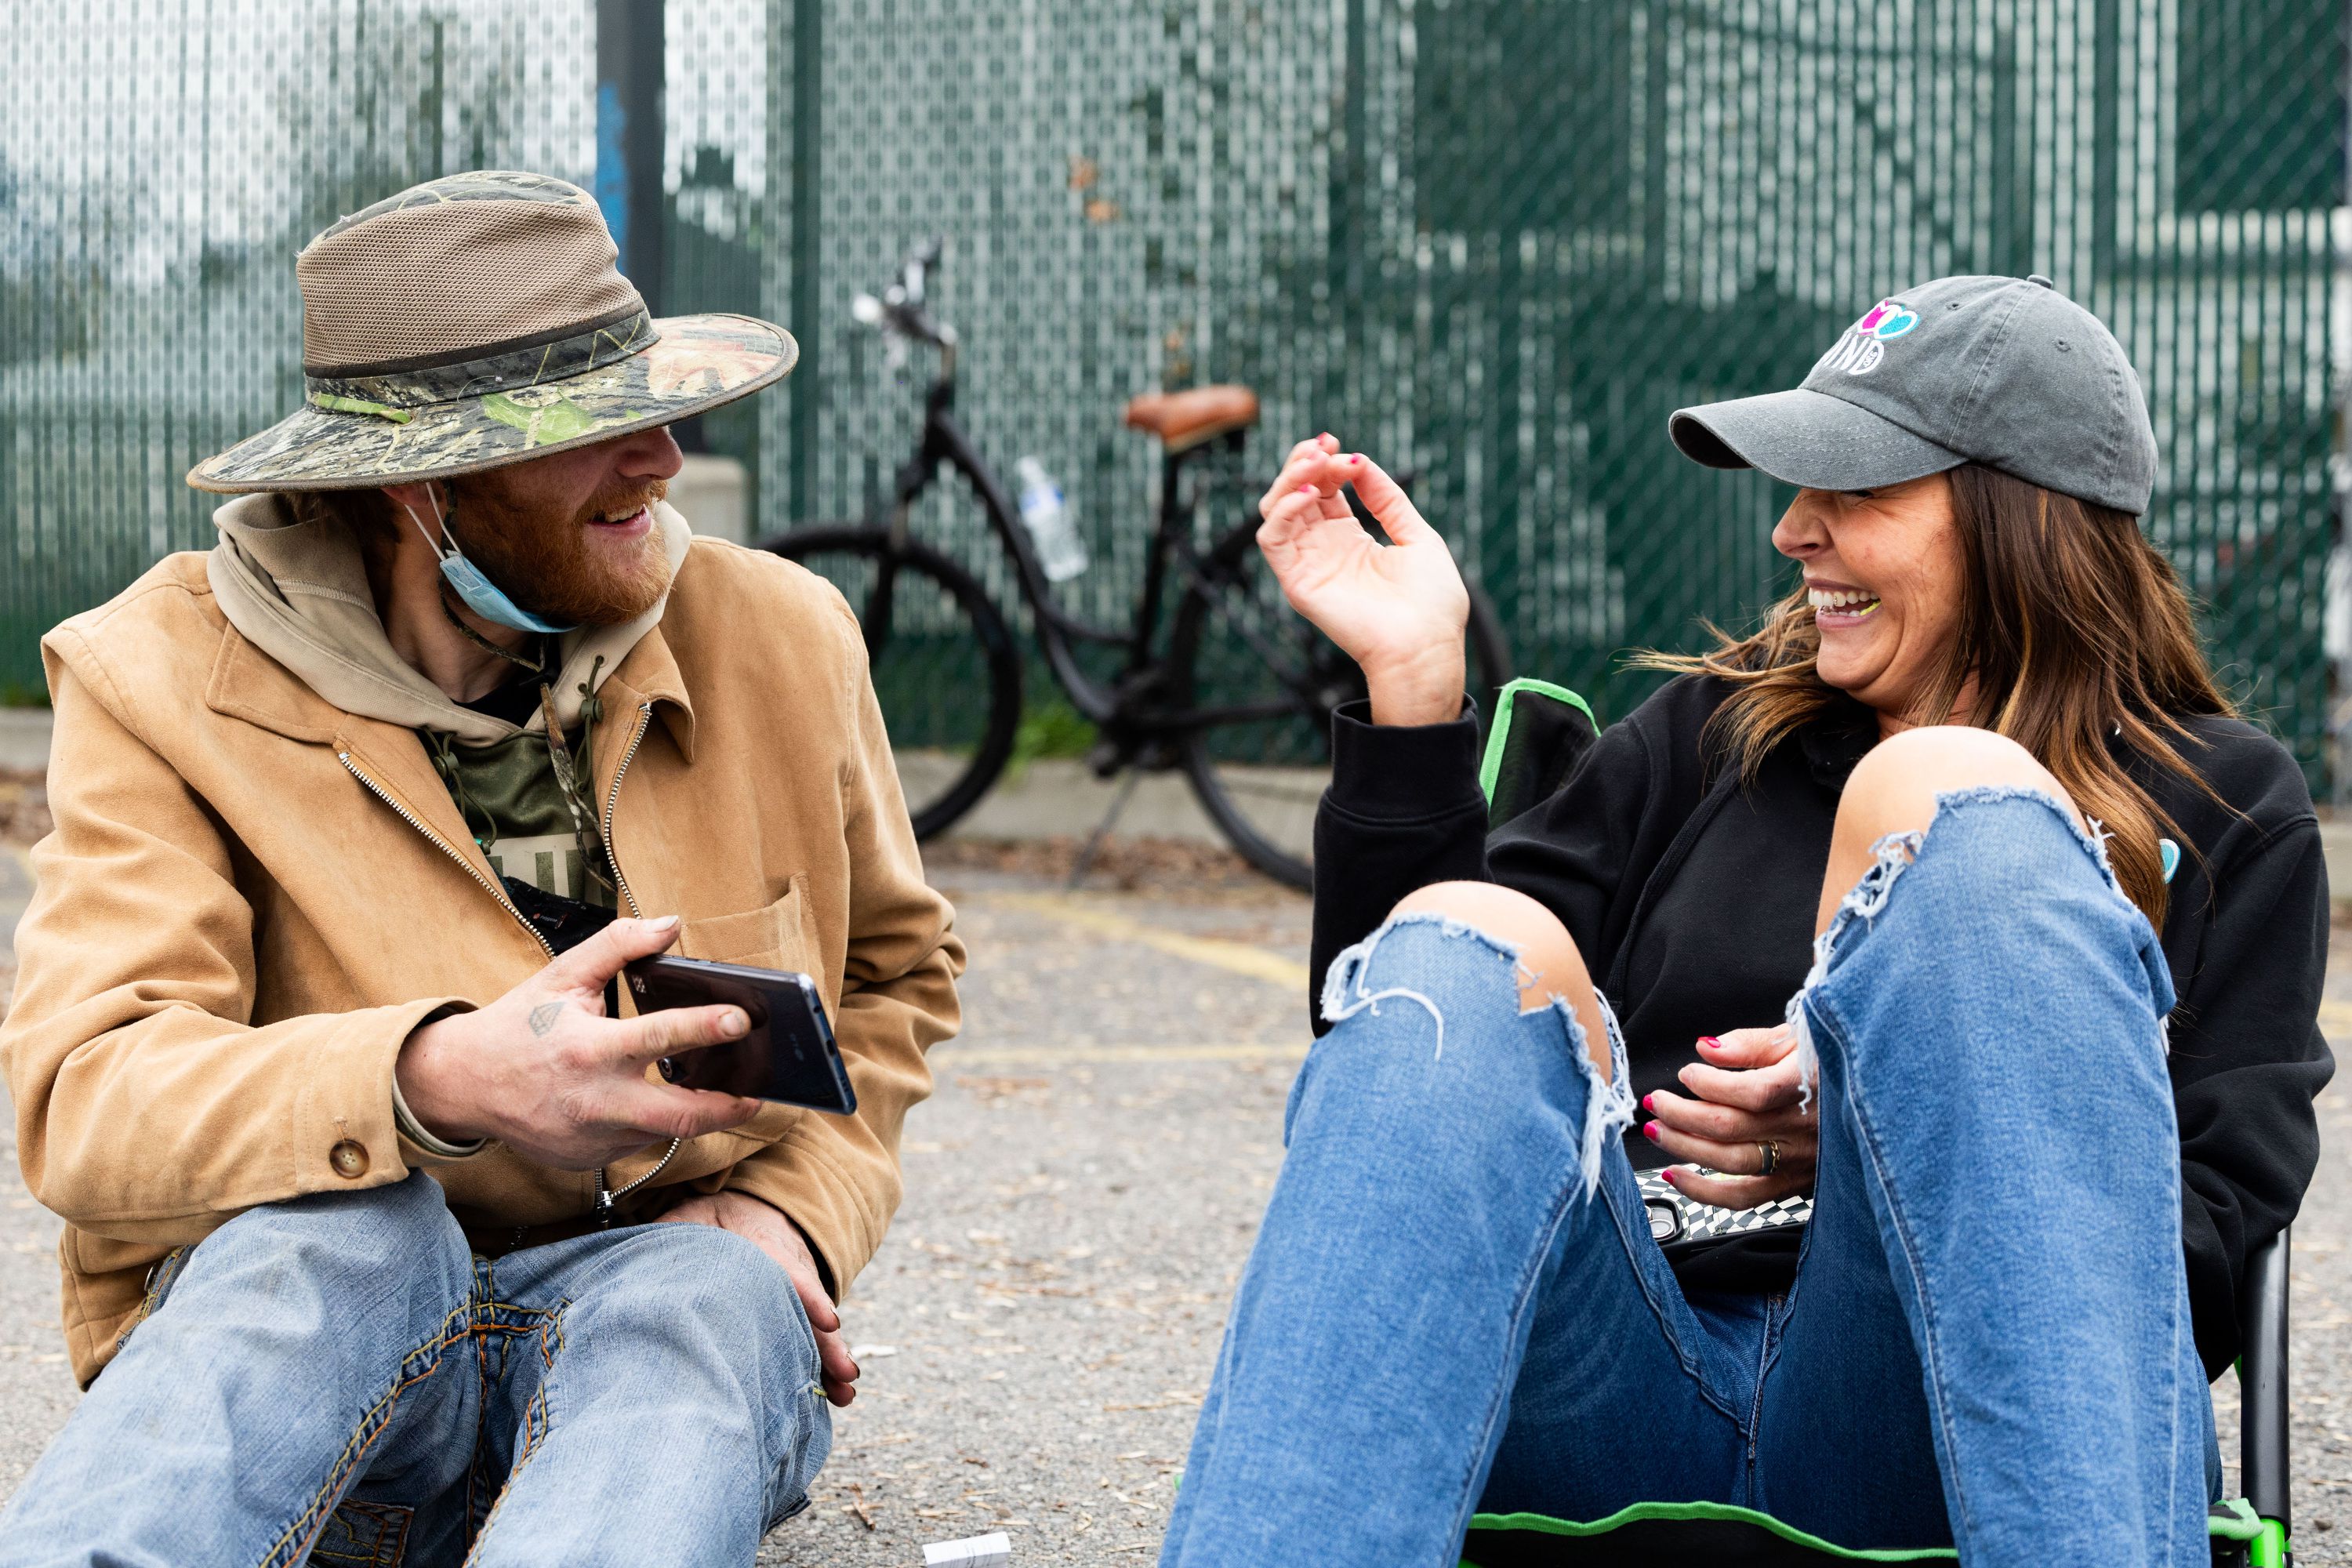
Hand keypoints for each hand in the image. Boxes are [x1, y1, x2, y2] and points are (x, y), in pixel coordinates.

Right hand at [395, 915, 763, 1169]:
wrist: (462, 1084)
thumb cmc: (518, 1025)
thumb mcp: (562, 976)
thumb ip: (618, 946)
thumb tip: (672, 924)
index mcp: (589, 1048)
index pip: (659, 1038)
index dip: (706, 1027)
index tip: (744, 1019)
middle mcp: (594, 1100)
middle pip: (681, 1116)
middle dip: (729, 1107)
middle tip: (760, 1091)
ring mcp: (592, 1137)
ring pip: (664, 1132)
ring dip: (695, 1114)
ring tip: (725, 1092)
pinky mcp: (589, 1160)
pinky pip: (637, 1142)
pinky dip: (655, 1123)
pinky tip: (661, 1102)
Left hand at [663, 1190, 859, 1405]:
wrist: (752, 1212)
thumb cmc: (716, 1221)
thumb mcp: (695, 1215)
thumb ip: (677, 1229)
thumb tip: (652, 1249)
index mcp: (766, 1247)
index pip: (792, 1272)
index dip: (810, 1298)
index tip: (828, 1322)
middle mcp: (789, 1275)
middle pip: (812, 1311)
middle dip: (828, 1343)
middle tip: (846, 1372)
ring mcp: (796, 1299)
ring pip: (817, 1331)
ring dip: (831, 1361)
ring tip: (845, 1393)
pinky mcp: (794, 1318)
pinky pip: (812, 1342)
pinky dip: (823, 1369)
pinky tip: (834, 1397)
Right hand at [1256, 434, 1470, 725]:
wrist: (1426, 645)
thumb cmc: (1431, 602)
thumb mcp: (1416, 535)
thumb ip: (1387, 498)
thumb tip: (1360, 463)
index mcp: (1351, 540)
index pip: (1322, 491)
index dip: (1326, 463)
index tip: (1341, 446)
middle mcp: (1324, 551)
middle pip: (1294, 495)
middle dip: (1303, 462)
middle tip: (1323, 445)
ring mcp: (1309, 566)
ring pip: (1275, 511)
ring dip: (1289, 478)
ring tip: (1314, 462)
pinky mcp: (1298, 582)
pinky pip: (1272, 540)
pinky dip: (1282, 510)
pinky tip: (1308, 493)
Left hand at [1641, 1025, 1817, 1207]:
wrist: (1868, 1097)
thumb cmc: (1827, 1062)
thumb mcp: (1797, 1037)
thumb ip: (1749, 1043)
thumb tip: (1706, 1048)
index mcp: (1809, 1086)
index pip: (1753, 1093)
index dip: (1711, 1085)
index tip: (1687, 1072)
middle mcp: (1805, 1128)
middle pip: (1734, 1129)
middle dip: (1682, 1115)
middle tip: (1656, 1102)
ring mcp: (1800, 1159)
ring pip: (1733, 1163)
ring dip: (1684, 1147)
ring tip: (1657, 1130)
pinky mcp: (1793, 1182)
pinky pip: (1745, 1197)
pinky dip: (1704, 1192)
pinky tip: (1676, 1175)